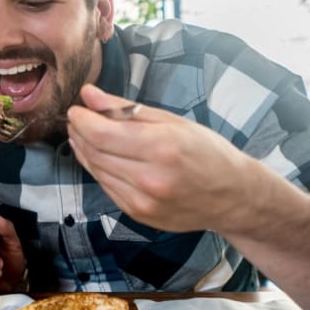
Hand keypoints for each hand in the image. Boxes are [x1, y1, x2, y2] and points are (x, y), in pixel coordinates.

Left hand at [67, 84, 258, 233]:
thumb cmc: (207, 152)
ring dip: (84, 151)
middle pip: (95, 153)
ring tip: (84, 134)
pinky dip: (98, 169)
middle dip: (80, 133)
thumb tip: (89, 95)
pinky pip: (106, 187)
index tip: (76, 109)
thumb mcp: (172, 121)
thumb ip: (126, 109)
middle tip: (77, 119)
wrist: (233, 196)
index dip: (81, 120)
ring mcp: (143, 201)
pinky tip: (100, 156)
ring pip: (97, 171)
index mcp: (162, 148)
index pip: (101, 134)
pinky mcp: (138, 214)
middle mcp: (150, 178)